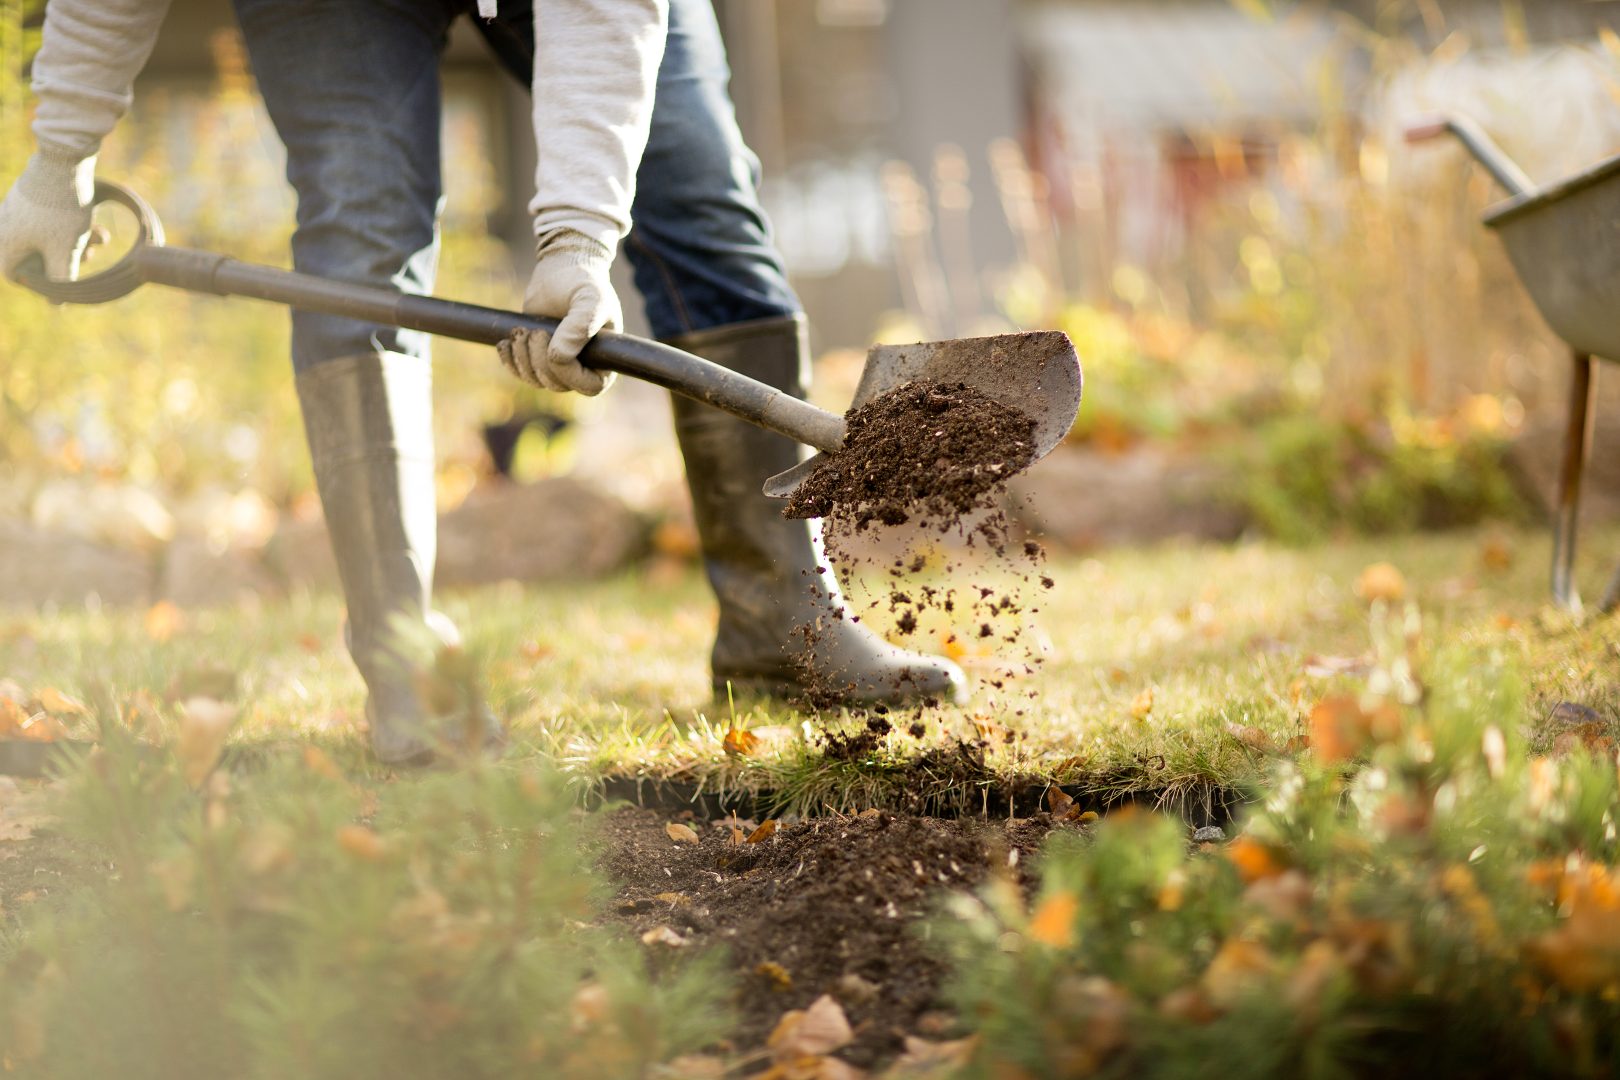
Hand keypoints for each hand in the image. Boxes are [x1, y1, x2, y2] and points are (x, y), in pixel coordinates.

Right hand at [0, 150, 95, 281]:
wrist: (65, 160)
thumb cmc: (61, 210)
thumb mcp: (65, 250)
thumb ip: (61, 279)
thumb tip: (58, 304)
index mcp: (5, 241)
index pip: (16, 275)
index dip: (41, 284)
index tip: (64, 281)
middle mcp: (6, 226)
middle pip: (36, 257)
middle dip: (67, 260)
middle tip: (88, 256)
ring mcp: (19, 210)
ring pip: (49, 239)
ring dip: (76, 243)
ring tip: (101, 238)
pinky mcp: (34, 198)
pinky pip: (52, 222)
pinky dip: (73, 227)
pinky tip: (97, 226)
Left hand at [498, 229, 620, 395]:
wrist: (562, 268)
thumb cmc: (584, 283)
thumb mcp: (590, 300)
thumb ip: (580, 326)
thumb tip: (559, 357)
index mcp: (604, 360)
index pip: (589, 387)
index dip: (570, 375)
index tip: (556, 350)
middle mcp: (583, 367)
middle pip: (558, 384)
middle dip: (541, 360)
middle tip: (537, 331)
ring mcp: (559, 364)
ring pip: (537, 380)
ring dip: (524, 358)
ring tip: (522, 331)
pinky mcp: (537, 356)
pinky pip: (521, 373)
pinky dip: (511, 360)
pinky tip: (506, 342)